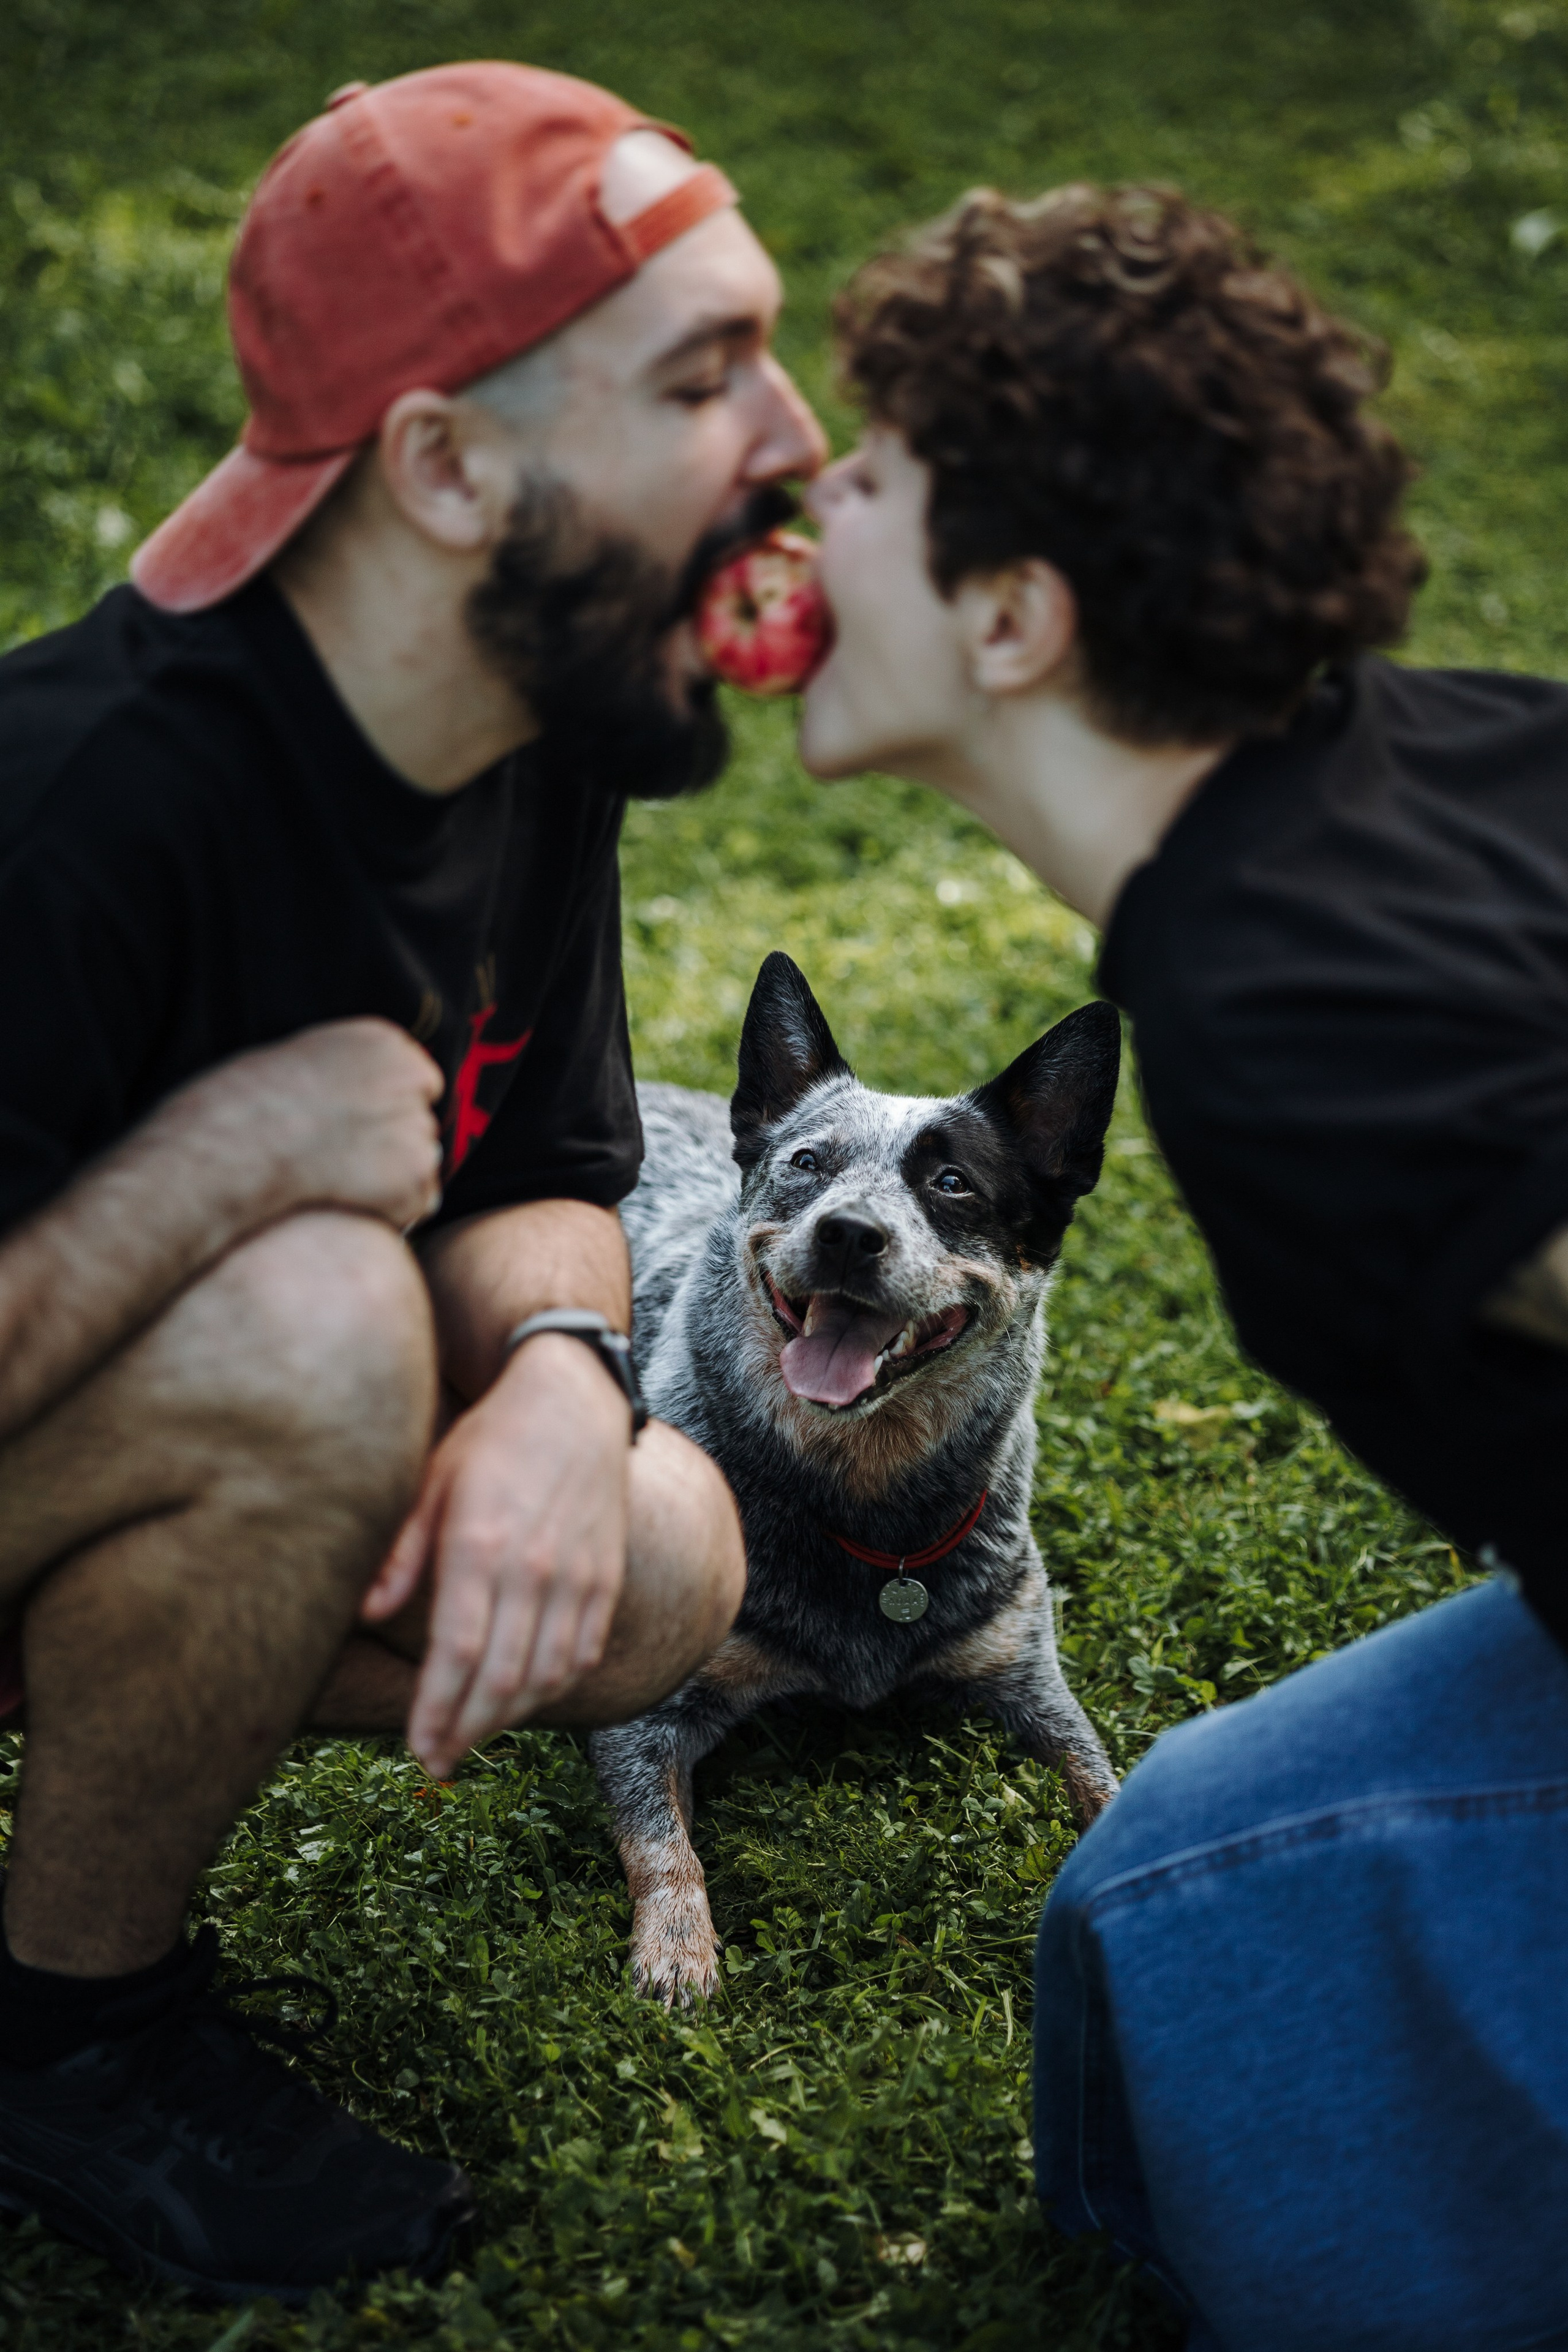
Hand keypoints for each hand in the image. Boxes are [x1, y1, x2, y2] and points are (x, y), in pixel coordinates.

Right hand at [174, 1019, 444, 1232]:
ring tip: (337, 1181)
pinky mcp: (414, 1177)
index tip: (354, 1129)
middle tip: (344, 1161)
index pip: (417, 1080)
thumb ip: (346, 1074)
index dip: (386, 1111)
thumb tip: (363, 1100)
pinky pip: (416, 1204)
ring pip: (422, 1165)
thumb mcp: (301, 1061)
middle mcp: (412, 1079)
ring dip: (392, 1180)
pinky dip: (391, 1212)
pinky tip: (346, 1203)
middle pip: (421, 1122)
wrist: (236, 1146)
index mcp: (383, 1042)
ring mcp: (417, 1129)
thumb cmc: (247, 1106)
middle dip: (393, 1145)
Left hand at [361, 1332, 631, 1776]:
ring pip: (547, 1674)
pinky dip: (555, 1687)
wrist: (574, 1397)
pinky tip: (524, 1700)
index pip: (458, 1652)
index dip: (436, 1710)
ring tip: (474, 1736)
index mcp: (481, 1544)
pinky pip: (584, 1651)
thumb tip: (365, 1611)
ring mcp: (578, 1573)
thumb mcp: (428, 1480)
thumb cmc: (489, 1439)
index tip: (417, 1748)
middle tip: (438, 1761)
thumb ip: (401, 1551)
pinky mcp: (606, 1574)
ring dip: (509, 1718)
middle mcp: (535, 1567)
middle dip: (467, 1730)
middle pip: (502, 1677)